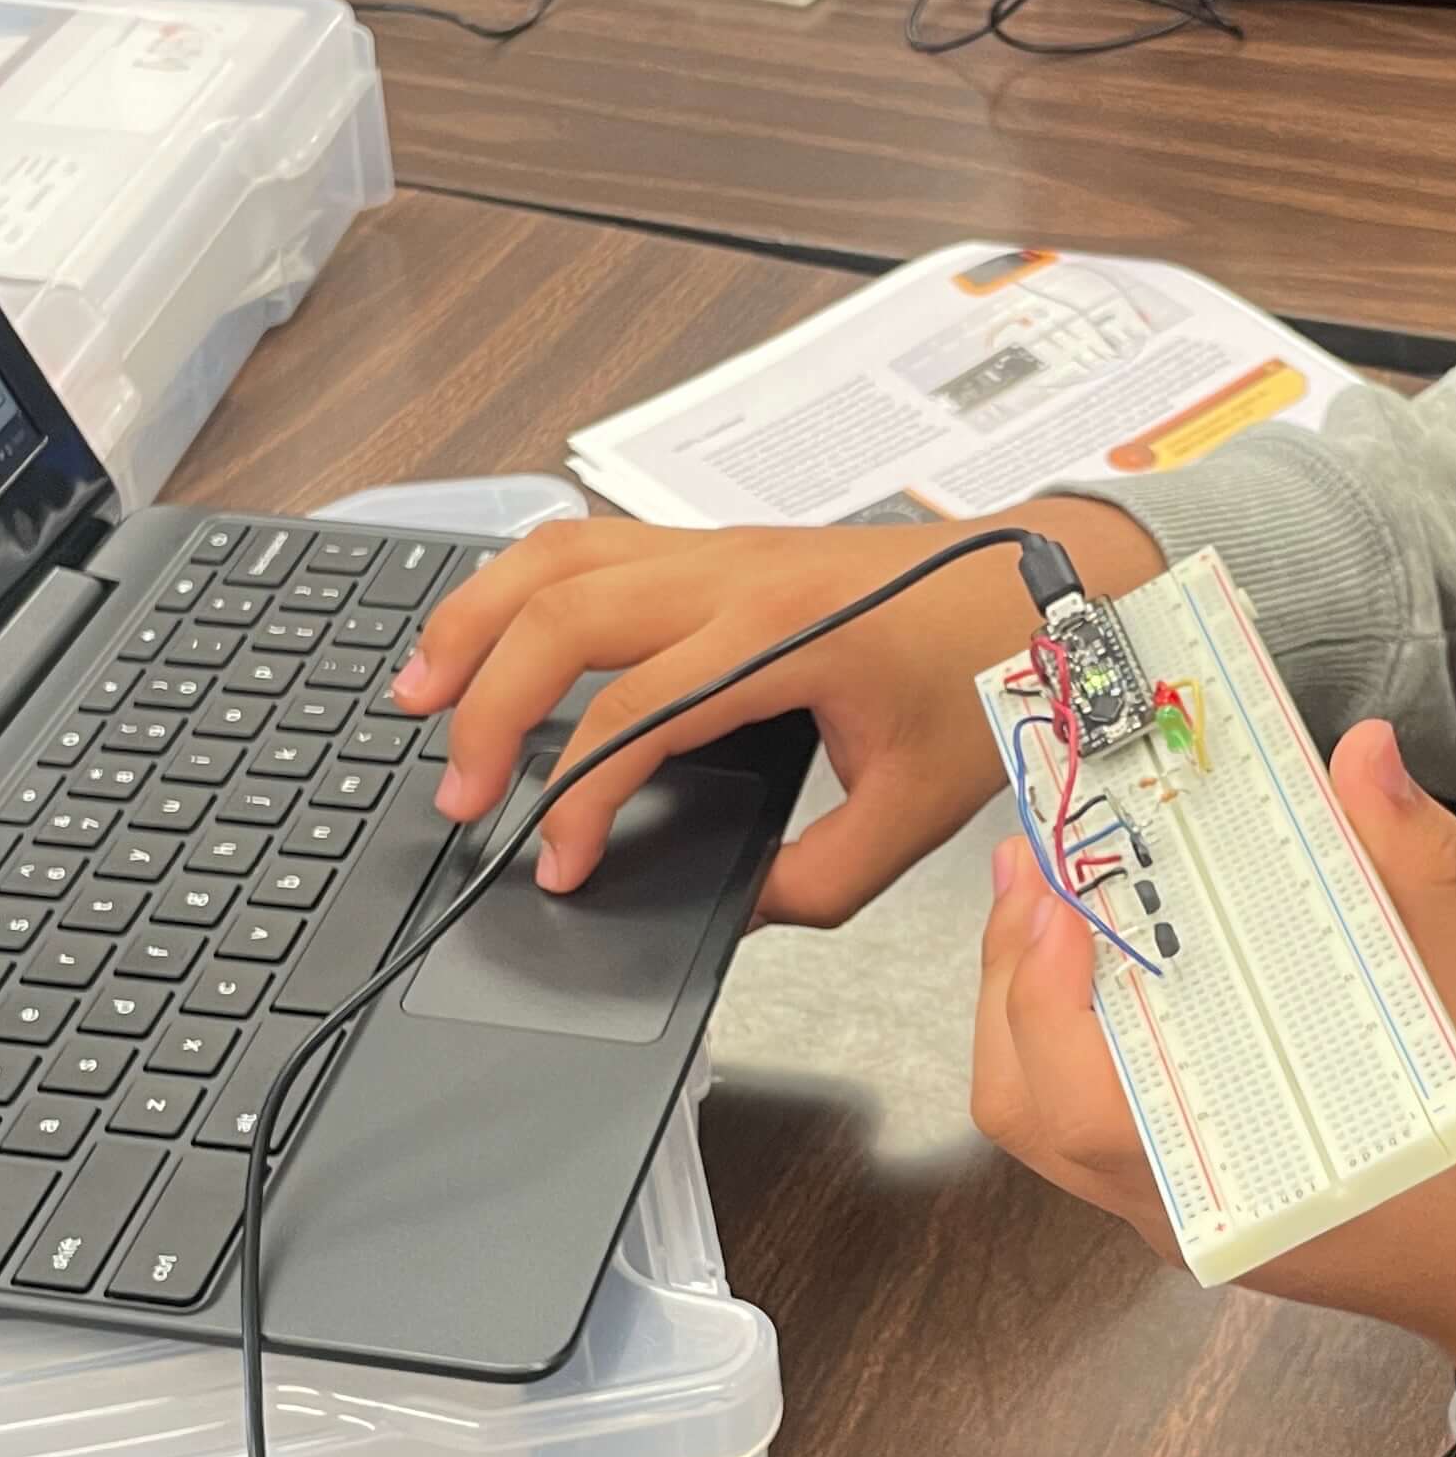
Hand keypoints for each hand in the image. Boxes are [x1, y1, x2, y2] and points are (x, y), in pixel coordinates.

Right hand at [389, 501, 1164, 925]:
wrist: (1038, 581)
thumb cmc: (987, 674)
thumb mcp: (915, 809)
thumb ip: (816, 879)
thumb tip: (733, 913)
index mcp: (781, 639)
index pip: (632, 718)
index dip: (576, 800)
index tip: (555, 867)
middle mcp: (733, 576)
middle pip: (561, 618)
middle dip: (485, 704)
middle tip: (453, 791)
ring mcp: (717, 547)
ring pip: (555, 556)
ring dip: (474, 619)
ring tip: (416, 691)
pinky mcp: (713, 544)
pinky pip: (587, 543)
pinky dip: (518, 584)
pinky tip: (486, 630)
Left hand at [973, 720, 1455, 1401]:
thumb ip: (1425, 878)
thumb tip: (1362, 756)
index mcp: (1248, 1184)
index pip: (1084, 1112)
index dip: (1046, 1000)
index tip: (1054, 894)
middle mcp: (1194, 1211)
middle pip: (1033, 1110)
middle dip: (1013, 980)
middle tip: (1036, 859)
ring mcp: (1191, 1209)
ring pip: (1051, 1116)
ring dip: (1032, 1002)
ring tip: (1050, 888)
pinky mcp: (1206, 1193)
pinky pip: (1099, 1114)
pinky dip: (1074, 1031)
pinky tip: (1110, 951)